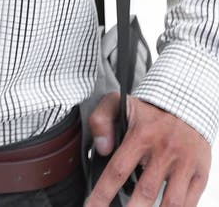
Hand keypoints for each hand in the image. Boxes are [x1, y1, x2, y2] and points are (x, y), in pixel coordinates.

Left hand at [86, 93, 210, 206]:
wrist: (187, 104)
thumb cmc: (149, 109)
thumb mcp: (118, 103)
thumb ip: (101, 121)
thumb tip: (101, 149)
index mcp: (141, 136)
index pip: (117, 171)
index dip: (102, 194)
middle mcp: (164, 152)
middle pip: (145, 192)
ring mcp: (184, 165)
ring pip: (171, 202)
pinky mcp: (199, 174)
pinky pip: (191, 202)